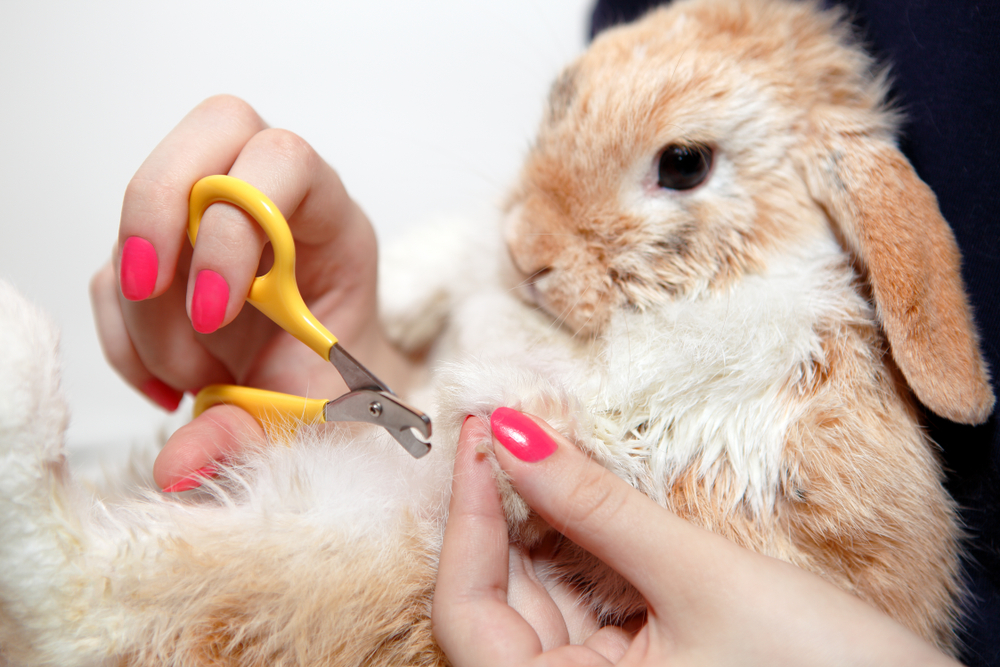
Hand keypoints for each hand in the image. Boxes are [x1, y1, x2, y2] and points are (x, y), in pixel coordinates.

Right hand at [90, 95, 414, 490]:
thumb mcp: (318, 414)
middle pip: (209, 132)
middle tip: (150, 295)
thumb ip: (256, 434)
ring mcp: (210, 222)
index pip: (285, 159)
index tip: (216, 311)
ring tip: (192, 382)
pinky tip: (167, 388)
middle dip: (159, 214)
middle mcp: (274, 200)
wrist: (327, 402)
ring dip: (144, 307)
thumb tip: (181, 467)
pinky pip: (112, 275)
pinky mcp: (165, 259)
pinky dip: (123, 338)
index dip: (235, 223)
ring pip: (143, 212)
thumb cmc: (342, 390)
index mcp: (332, 218)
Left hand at [433, 408, 961, 665]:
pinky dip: (580, 542)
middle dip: (499, 508)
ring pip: (538, 595)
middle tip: (509, 422)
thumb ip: (599, 510)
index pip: (466, 614)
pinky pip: (584, 600)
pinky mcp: (638, 665)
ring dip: (538, 519)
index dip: (465, 518)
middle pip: (496, 600)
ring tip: (543, 442)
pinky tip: (581, 490)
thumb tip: (516, 436)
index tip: (480, 434)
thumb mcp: (702, 580)